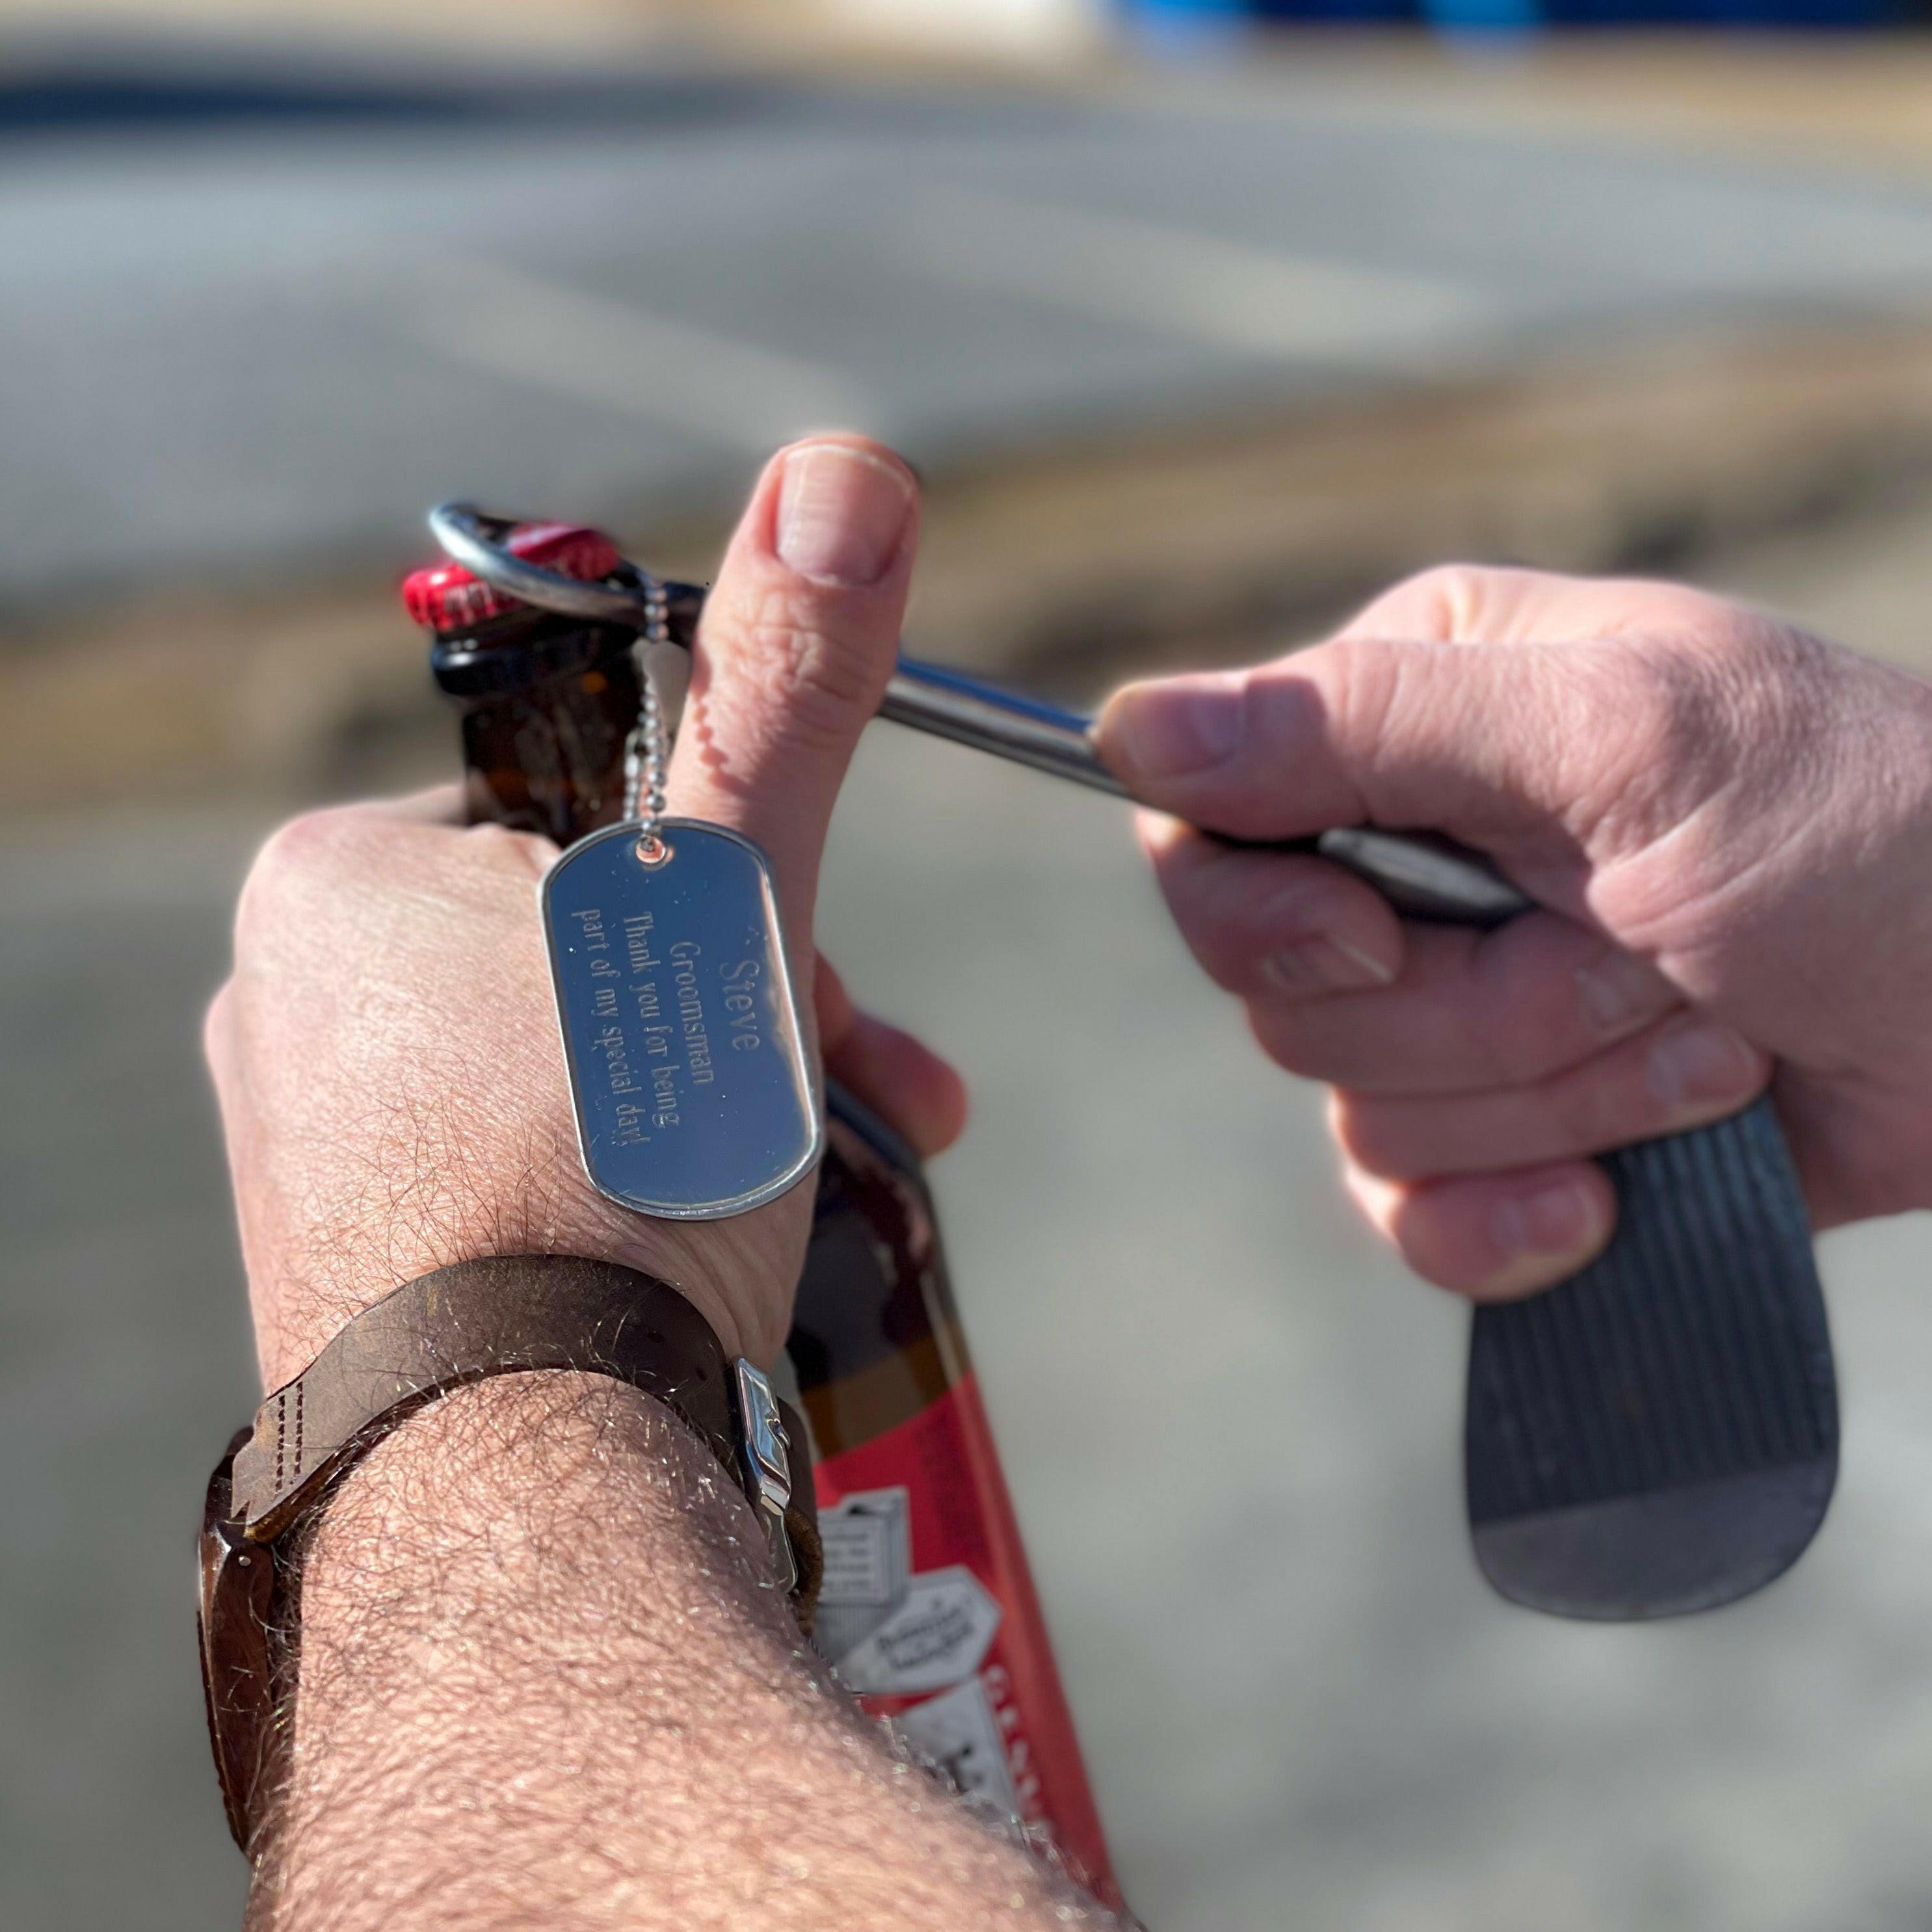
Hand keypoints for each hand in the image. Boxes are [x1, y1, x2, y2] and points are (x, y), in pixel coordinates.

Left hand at [206, 437, 964, 1387]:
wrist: (529, 1475)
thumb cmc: (615, 1160)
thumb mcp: (730, 897)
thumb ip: (785, 690)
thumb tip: (851, 467)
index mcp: (341, 885)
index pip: (586, 822)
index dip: (739, 883)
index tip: (817, 964)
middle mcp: (293, 1015)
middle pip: (593, 959)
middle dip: (760, 1014)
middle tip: (880, 1089)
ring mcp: (315, 1163)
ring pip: (572, 1076)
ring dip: (722, 1108)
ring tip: (814, 1191)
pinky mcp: (360, 1277)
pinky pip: (527, 1185)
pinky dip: (636, 1197)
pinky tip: (702, 1263)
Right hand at [1097, 564, 1931, 1298]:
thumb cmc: (1867, 832)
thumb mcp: (1623, 738)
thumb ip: (1366, 723)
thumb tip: (1125, 728)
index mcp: (1413, 717)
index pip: (1204, 830)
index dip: (1262, 914)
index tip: (1378, 935)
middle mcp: (1413, 855)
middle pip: (1283, 994)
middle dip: (1473, 1012)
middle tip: (1637, 959)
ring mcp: (1462, 1002)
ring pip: (1363, 1113)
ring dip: (1551, 1100)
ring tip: (1702, 1041)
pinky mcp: (1515, 1132)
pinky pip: (1413, 1217)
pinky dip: (1513, 1225)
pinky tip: (1613, 1199)